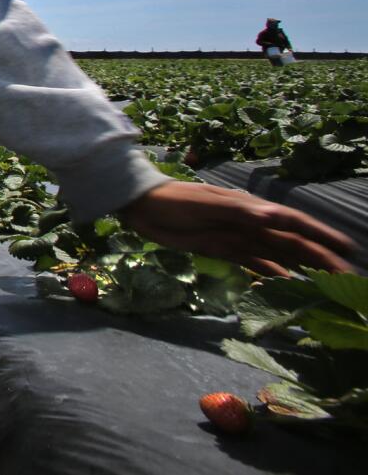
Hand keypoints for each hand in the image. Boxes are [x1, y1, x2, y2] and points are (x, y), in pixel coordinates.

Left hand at [120, 180, 356, 276]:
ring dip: (302, 268)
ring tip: (325, 287)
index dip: (321, 236)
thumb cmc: (174, 200)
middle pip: (292, 243)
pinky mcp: (224, 249)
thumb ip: (240, 211)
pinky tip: (287, 287)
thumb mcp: (207, 204)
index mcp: (252, 210)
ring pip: (278, 255)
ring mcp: (239, 237)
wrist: (142, 206)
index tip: (346, 250)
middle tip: (345, 280)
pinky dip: (272, 275)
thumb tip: (277, 217)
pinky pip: (255, 263)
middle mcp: (252, 224)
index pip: (294, 223)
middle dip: (320, 259)